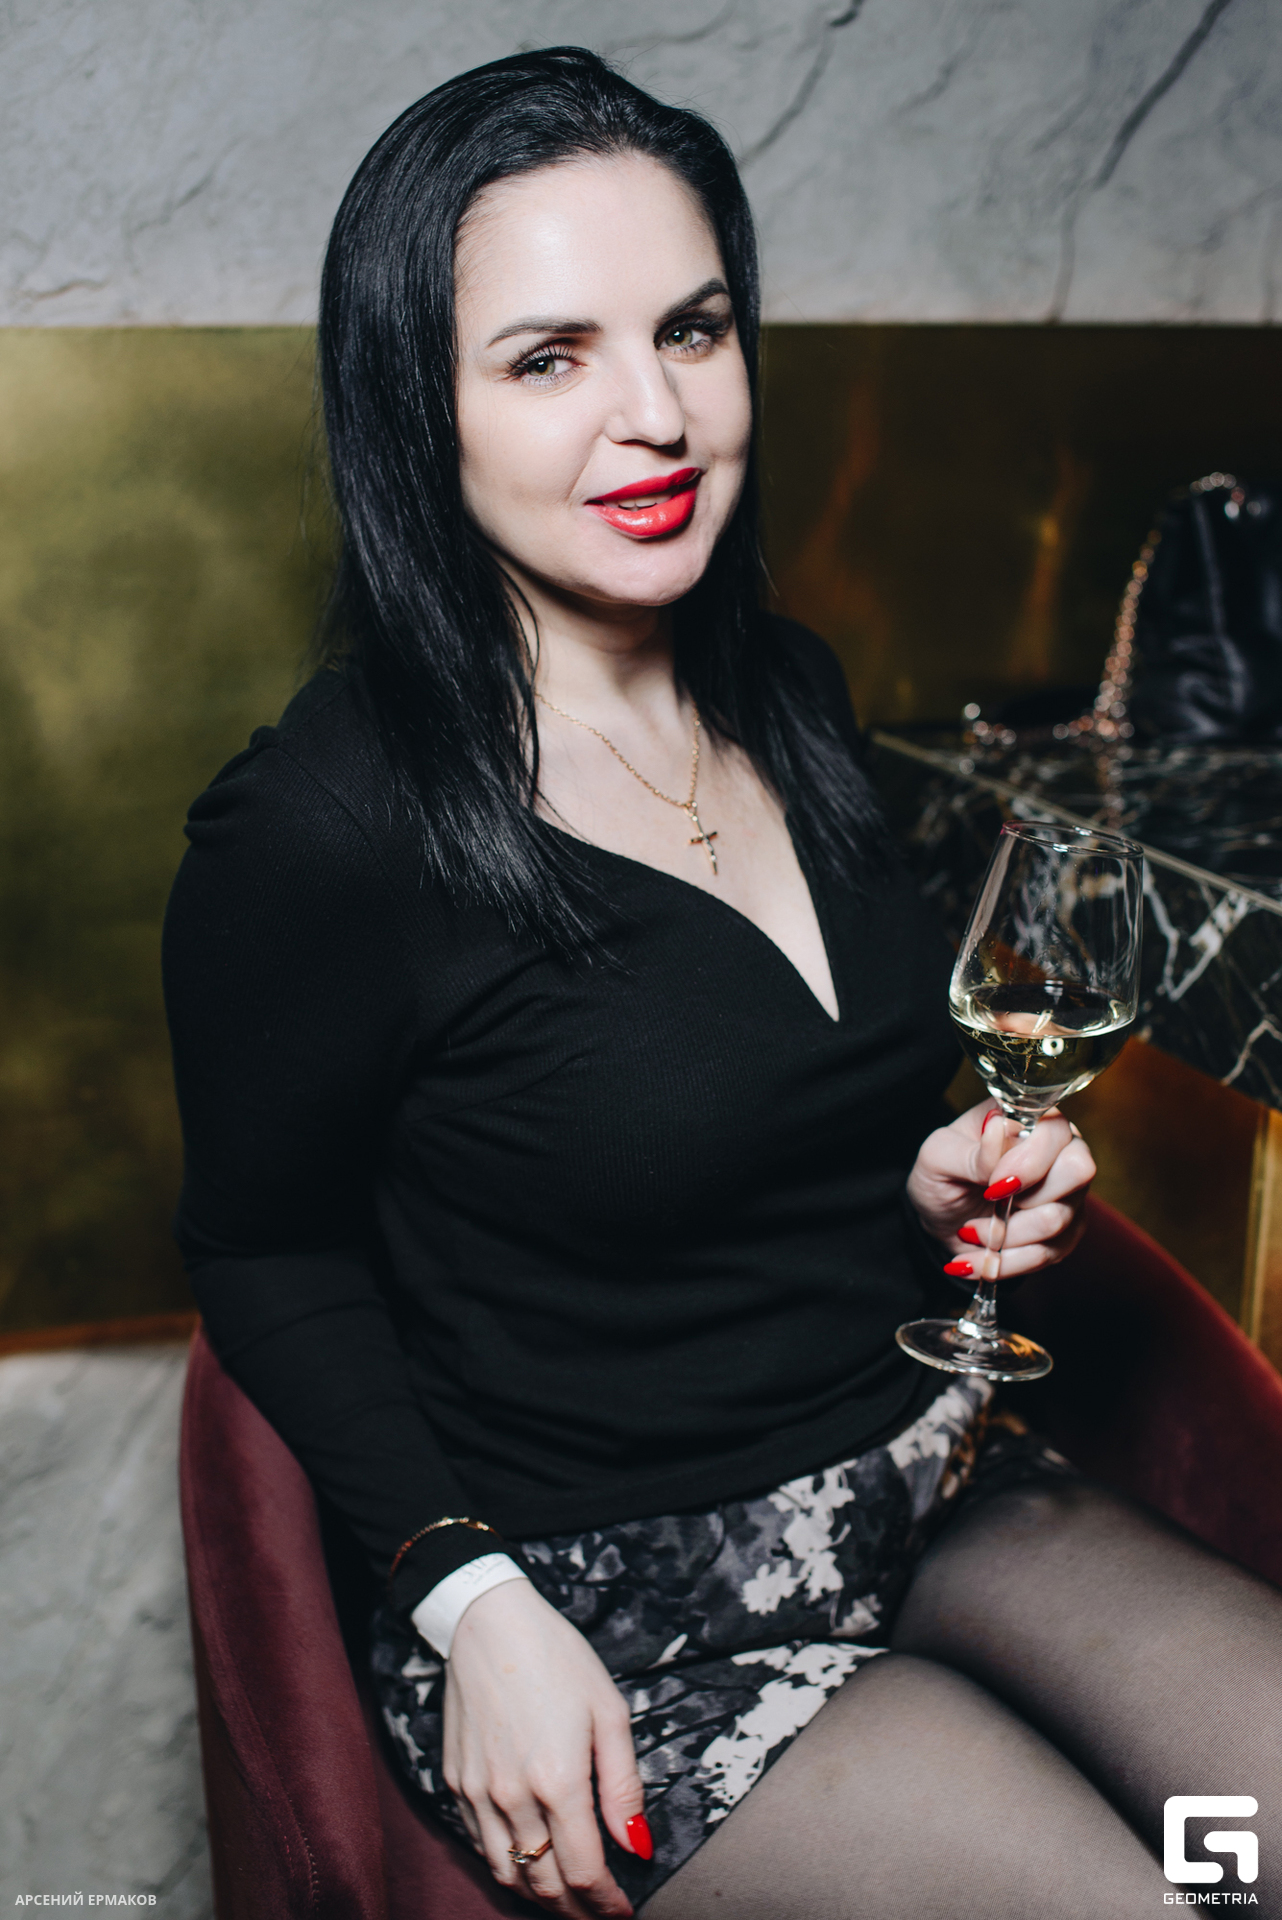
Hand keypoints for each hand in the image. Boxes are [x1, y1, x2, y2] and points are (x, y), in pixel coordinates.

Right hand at [443, 1577, 645, 1916]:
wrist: (490, 1623)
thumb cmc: (557, 1659)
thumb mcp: (609, 1712)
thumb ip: (624, 1787)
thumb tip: (636, 1845)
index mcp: (558, 1780)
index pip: (584, 1872)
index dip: (607, 1904)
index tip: (623, 1912)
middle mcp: (513, 1796)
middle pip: (545, 1885)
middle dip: (577, 1910)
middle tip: (599, 1912)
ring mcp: (479, 1792)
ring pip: (507, 1874)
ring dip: (539, 1896)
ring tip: (567, 1896)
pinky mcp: (456, 1782)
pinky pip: (479, 1845)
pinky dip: (506, 1865)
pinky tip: (528, 1858)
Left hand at [906, 1098, 1095, 1277]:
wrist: (940, 1217)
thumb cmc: (942, 1173)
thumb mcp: (938, 1156)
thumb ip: (973, 1151)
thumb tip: (1000, 1131)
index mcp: (1031, 1121)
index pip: (1056, 1133)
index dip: (1028, 1164)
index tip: (991, 1186)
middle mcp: (1060, 1152)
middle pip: (1078, 1172)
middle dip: (1025, 1201)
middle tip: (989, 1203)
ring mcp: (1068, 1195)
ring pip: (1059, 1220)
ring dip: (1005, 1235)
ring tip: (971, 1232)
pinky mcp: (1065, 1233)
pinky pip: (1048, 1254)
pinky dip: (1005, 1262)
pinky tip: (975, 1259)